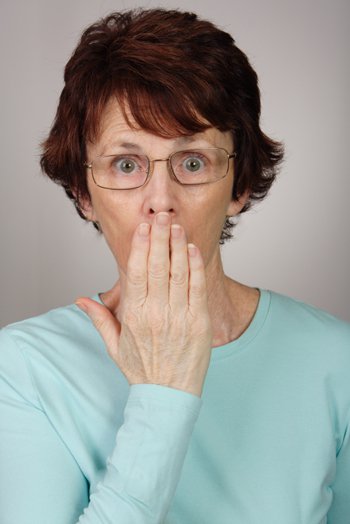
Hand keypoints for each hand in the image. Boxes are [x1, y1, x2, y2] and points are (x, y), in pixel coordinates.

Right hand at [76, 212, 212, 396]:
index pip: (135, 273)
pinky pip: (197, 288)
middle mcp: (156, 313)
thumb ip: (99, 319)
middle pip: (157, 266)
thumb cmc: (141, 370)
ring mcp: (179, 316)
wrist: (169, 395)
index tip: (143, 228)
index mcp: (134, 315)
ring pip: (178, 273)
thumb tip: (81, 299)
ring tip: (177, 226)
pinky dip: (195, 267)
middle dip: (159, 237)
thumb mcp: (114, 346)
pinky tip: (192, 250)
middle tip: (162, 215)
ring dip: (178, 246)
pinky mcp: (198, 322)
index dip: (139, 247)